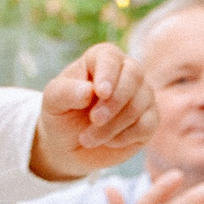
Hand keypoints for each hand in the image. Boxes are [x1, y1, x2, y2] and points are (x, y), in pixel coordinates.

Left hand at [33, 44, 157, 179]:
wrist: (70, 145)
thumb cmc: (62, 115)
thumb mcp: (53, 102)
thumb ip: (66, 92)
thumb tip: (88, 91)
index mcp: (102, 59)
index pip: (111, 58)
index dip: (107, 74)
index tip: (100, 93)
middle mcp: (127, 71)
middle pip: (134, 77)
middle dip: (114, 102)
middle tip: (94, 120)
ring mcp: (142, 95)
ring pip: (139, 105)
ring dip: (113, 126)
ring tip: (87, 139)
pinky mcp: (149, 120)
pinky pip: (146, 126)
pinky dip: (125, 137)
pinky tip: (108, 141)